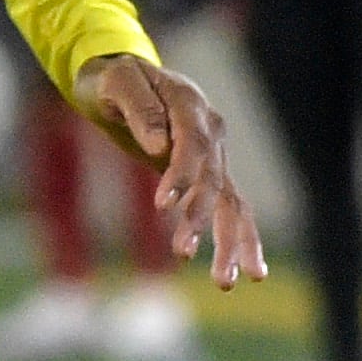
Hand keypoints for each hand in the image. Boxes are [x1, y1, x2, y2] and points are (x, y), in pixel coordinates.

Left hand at [70, 51, 266, 289]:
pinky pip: (229, 208)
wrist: (127, 78)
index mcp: (190, 105)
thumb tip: (157, 146)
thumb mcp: (118, 80)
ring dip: (231, 242)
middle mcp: (211, 131)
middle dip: (203, 219)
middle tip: (184, 254)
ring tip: (226, 282)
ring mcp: (215, 155)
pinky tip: (244, 273)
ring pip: (231, 202)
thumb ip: (139, 108)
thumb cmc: (116, 78)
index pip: (191, 144)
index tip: (162, 206)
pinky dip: (238, 239)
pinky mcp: (209, 174)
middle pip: (215, 180)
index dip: (181, 175)